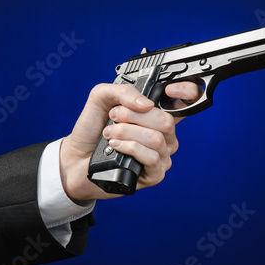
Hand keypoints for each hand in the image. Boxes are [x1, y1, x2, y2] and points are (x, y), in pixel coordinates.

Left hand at [59, 82, 200, 200]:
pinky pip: (151, 158)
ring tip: (109, 134)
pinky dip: (130, 148)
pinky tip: (116, 147)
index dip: (187, 91)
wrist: (76, 158)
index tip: (169, 90)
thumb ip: (123, 91)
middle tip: (114, 116)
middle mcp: (165, 136)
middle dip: (134, 116)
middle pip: (166, 121)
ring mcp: (161, 156)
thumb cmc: (92, 129)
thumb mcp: (102, 99)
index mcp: (157, 115)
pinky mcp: (154, 175)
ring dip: (127, 133)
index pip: (187, 101)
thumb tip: (146, 104)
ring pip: (157, 139)